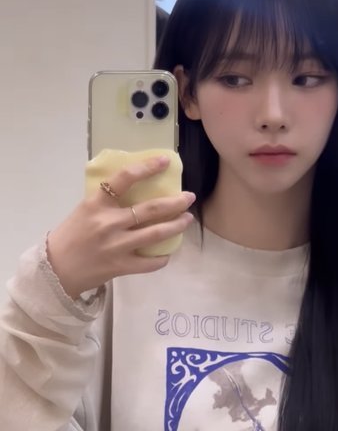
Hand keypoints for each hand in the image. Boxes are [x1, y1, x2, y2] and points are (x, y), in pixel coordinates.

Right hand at [46, 155, 194, 299]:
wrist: (56, 269)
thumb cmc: (71, 235)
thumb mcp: (85, 210)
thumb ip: (108, 200)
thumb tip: (136, 187)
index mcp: (97, 204)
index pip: (124, 178)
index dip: (147, 167)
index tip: (165, 161)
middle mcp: (109, 223)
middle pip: (151, 209)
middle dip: (176, 202)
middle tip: (189, 197)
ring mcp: (117, 245)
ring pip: (156, 233)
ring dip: (177, 225)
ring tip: (187, 219)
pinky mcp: (121, 266)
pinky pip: (150, 262)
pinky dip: (163, 257)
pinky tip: (168, 251)